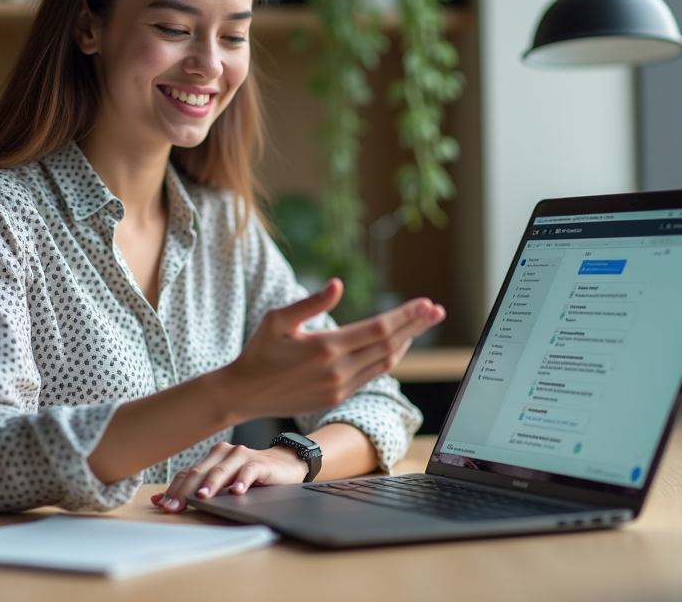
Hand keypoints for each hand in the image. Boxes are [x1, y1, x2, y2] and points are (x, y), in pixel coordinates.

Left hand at [150, 441, 306, 512]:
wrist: (285, 463)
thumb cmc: (249, 475)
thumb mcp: (221, 482)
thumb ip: (196, 488)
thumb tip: (161, 501)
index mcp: (211, 458)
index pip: (188, 473)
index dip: (174, 489)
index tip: (163, 505)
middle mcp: (224, 453)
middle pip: (200, 472)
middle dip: (185, 491)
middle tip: (175, 506)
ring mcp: (242, 456)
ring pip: (221, 470)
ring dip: (211, 484)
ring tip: (202, 497)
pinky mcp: (260, 464)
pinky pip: (248, 471)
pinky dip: (242, 481)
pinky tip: (237, 491)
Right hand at [220, 279, 445, 420]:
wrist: (244, 392)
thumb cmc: (258, 350)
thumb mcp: (277, 319)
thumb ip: (310, 302)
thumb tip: (337, 284)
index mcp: (326, 347)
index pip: (379, 330)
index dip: (406, 316)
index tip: (426, 304)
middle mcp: (338, 370)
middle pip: (390, 345)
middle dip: (416, 326)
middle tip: (437, 310)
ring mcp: (338, 387)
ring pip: (384, 363)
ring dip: (407, 342)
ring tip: (422, 324)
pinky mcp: (335, 398)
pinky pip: (371, 375)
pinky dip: (388, 358)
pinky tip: (396, 345)